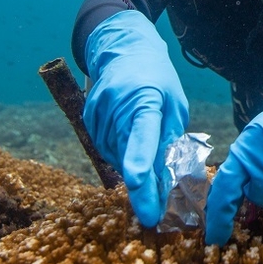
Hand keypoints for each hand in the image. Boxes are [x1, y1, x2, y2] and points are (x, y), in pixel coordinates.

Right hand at [84, 9, 188, 227]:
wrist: (124, 50)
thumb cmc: (158, 79)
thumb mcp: (175, 104)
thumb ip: (169, 139)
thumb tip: (162, 179)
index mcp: (146, 99)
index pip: (142, 133)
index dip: (140, 161)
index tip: (139, 184)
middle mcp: (117, 105)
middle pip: (126, 155)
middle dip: (141, 188)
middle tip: (153, 213)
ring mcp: (98, 111)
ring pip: (115, 156)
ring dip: (130, 166)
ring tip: (145, 150)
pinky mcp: (88, 117)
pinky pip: (105, 148)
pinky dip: (119, 154)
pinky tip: (128, 141)